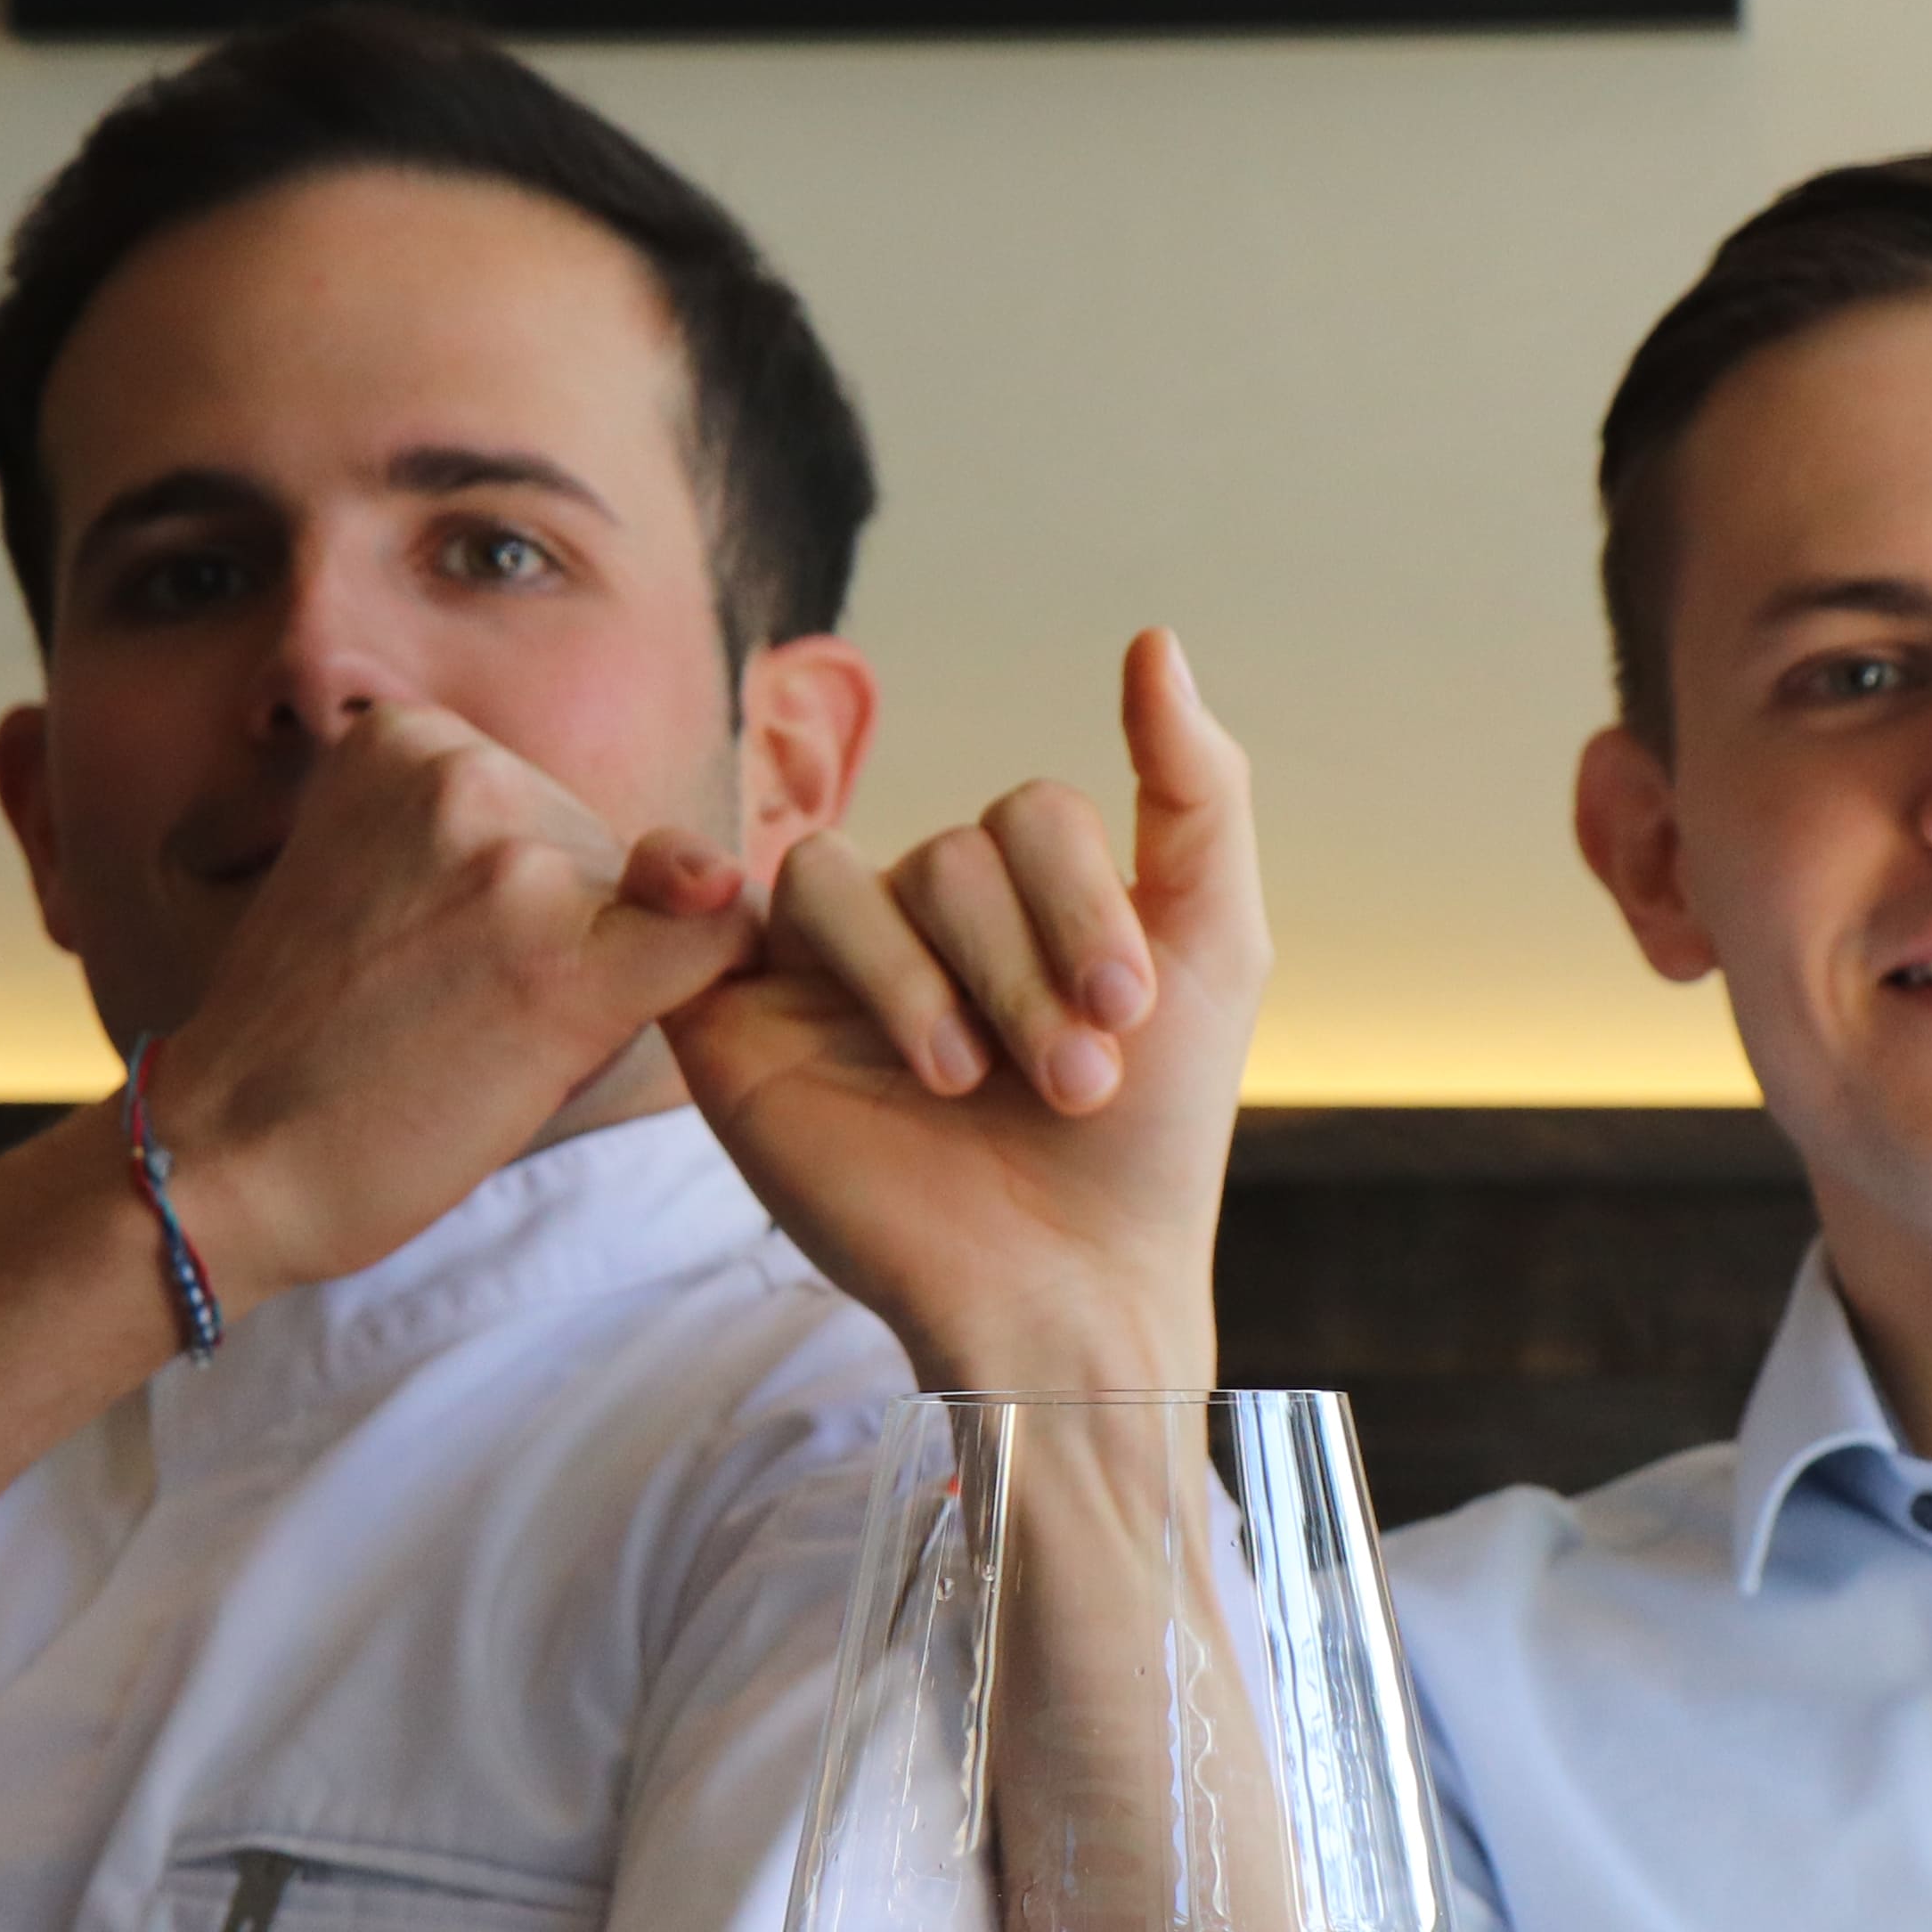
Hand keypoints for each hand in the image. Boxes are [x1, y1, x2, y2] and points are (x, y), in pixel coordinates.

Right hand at [141, 705, 760, 1298]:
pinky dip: (708, 983)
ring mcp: (516, 861)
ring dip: (599, 982)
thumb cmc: (312, 1040)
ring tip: (479, 1035)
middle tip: (453, 1006)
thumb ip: (503, 843)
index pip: (547, 808)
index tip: (439, 955)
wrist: (228, 1153)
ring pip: (652, 911)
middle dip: (568, 934)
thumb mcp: (379, 876)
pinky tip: (622, 1029)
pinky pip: (716, 944)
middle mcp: (465, 771)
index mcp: (407, 736)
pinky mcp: (565, 966)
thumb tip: (710, 872)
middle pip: (606, 856)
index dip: (524, 901)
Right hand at [670, 631, 1261, 1388]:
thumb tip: (1153, 635)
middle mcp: (919, 924)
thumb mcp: (1212, 948)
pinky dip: (749, 913)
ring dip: (926, 982)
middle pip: (950, 851)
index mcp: (1021, 902)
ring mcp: (818, 971)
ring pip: (842, 877)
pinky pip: (720, 909)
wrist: (1064, 1296)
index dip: (1083, 904)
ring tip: (966, 1088)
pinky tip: (842, 1009)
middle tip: (1074, 1088)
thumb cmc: (1147, 1146)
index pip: (1033, 814)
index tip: (1133, 1019)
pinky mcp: (733, 1024)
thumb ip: (1196, 789)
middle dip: (1027, 963)